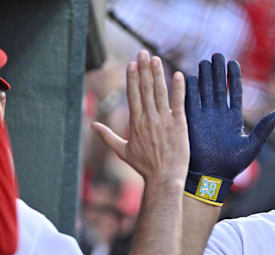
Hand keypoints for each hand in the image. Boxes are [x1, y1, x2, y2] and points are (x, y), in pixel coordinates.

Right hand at [92, 50, 188, 184]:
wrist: (164, 178)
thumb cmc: (144, 167)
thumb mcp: (123, 151)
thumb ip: (107, 136)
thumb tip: (92, 124)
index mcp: (135, 122)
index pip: (133, 94)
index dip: (132, 77)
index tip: (131, 64)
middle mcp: (149, 118)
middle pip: (145, 88)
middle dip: (143, 69)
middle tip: (143, 52)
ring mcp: (164, 120)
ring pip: (160, 92)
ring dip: (157, 73)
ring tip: (155, 59)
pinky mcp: (179, 124)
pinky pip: (179, 102)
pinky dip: (179, 88)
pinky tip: (179, 75)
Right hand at [185, 53, 274, 180]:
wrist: (212, 177)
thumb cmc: (232, 164)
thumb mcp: (252, 145)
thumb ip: (263, 128)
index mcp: (234, 118)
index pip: (235, 92)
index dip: (233, 77)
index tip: (233, 62)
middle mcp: (218, 114)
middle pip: (218, 86)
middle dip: (217, 71)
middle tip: (217, 55)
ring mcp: (204, 116)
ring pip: (204, 90)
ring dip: (204, 76)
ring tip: (205, 61)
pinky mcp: (191, 121)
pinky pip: (190, 101)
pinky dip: (190, 89)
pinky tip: (191, 76)